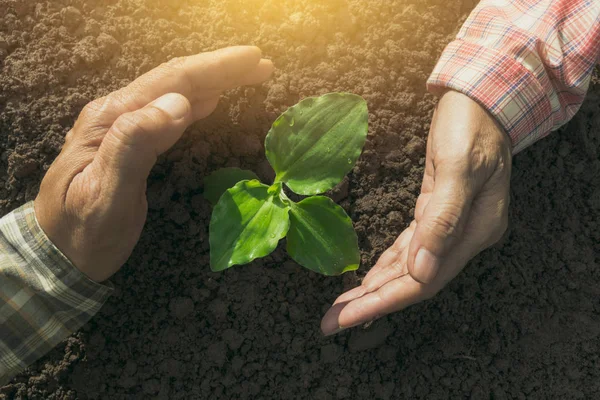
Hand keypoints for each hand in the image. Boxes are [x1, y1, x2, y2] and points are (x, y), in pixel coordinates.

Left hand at [34, 46, 273, 281]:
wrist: (57, 254)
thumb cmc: (84, 232)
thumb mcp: (106, 197)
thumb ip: (135, 146)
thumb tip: (178, 104)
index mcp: (112, 120)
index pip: (172, 82)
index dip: (215, 68)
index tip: (254, 60)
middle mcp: (115, 114)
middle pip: (174, 80)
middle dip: (220, 68)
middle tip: (261, 64)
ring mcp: (120, 127)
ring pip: (173, 93)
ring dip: (212, 81)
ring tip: (247, 75)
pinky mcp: (127, 142)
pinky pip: (167, 111)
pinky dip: (196, 101)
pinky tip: (211, 100)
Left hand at [321, 90, 511, 334]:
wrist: (481, 100)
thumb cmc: (471, 127)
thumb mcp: (458, 167)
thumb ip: (442, 220)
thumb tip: (421, 273)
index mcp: (473, 232)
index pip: (424, 282)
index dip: (383, 302)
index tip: (345, 318)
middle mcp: (464, 237)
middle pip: (414, 282)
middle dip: (372, 302)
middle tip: (332, 321)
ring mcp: (452, 226)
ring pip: (410, 268)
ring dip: (377, 287)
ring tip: (344, 305)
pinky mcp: (437, 211)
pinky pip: (411, 248)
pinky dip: (388, 264)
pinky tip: (370, 277)